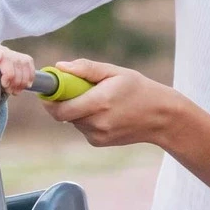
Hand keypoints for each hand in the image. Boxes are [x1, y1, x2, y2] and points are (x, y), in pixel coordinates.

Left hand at [0, 44, 35, 93]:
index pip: (4, 57)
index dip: (8, 73)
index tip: (5, 84)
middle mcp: (1, 49)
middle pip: (16, 63)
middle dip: (15, 81)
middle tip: (9, 90)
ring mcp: (11, 52)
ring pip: (24, 65)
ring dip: (22, 81)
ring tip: (15, 90)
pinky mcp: (20, 57)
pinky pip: (29, 64)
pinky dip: (29, 76)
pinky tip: (25, 85)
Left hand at [45, 58, 179, 147]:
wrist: (160, 117)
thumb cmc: (138, 89)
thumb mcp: (115, 72)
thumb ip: (86, 69)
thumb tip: (60, 67)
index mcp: (99, 103)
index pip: (59, 109)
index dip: (49, 100)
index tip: (48, 90)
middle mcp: (96, 123)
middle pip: (64, 114)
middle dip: (63, 101)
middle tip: (74, 89)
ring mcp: (98, 135)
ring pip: (73, 120)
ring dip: (77, 109)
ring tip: (98, 99)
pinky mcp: (99, 142)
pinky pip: (82, 128)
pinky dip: (86, 119)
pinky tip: (105, 112)